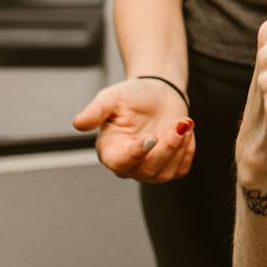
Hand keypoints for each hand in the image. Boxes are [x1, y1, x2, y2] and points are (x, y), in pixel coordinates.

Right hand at [73, 78, 193, 180]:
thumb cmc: (132, 95)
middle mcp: (129, 165)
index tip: (151, 137)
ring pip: (166, 173)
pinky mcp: (168, 167)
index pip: (121, 164)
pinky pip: (181, 169)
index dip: (136, 154)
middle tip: (180, 123)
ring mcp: (149, 170)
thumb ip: (96, 111)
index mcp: (110, 151)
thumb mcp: (111, 98)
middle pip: (148, 171)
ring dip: (179, 148)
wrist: (158, 92)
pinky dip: (188, 151)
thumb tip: (77, 123)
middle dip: (167, 148)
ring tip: (184, 122)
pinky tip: (187, 131)